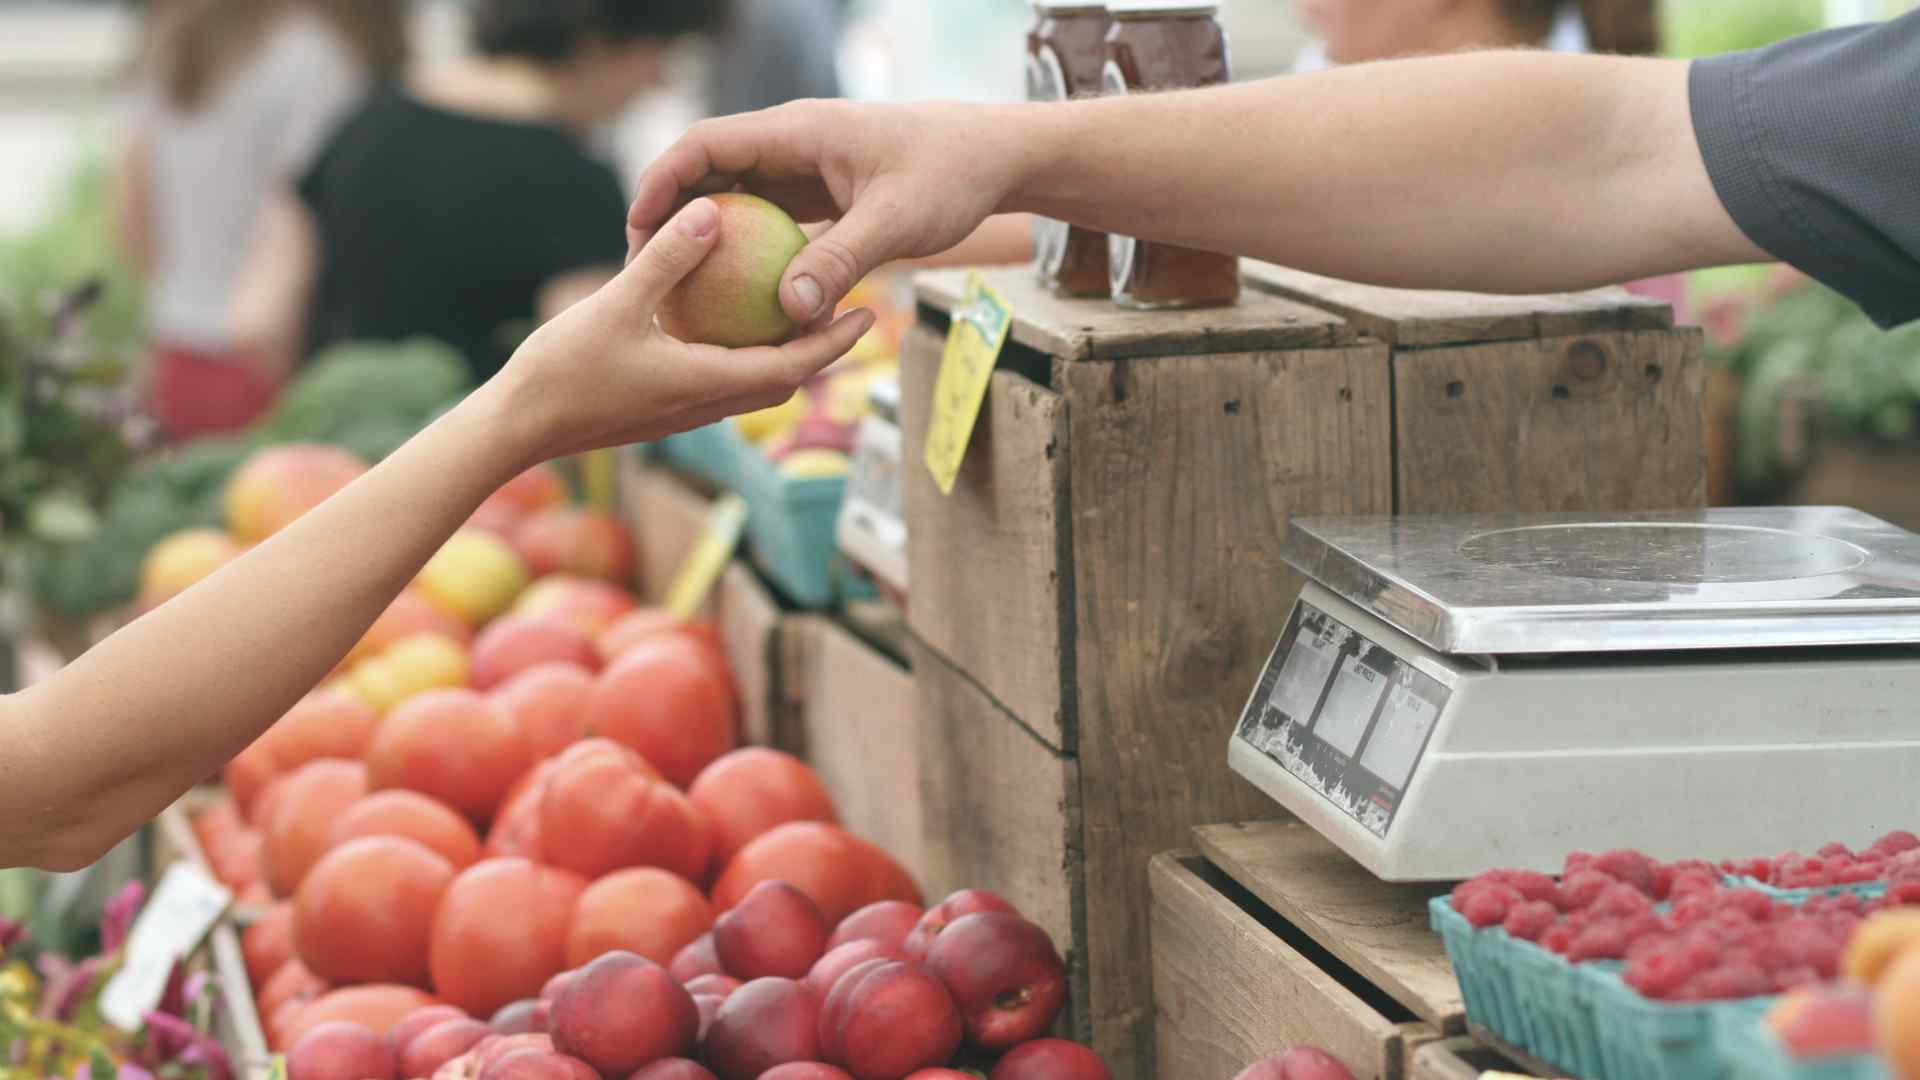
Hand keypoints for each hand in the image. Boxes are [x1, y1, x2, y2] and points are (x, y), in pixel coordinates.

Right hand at [492, 196, 875, 464]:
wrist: (516, 428)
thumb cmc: (562, 371)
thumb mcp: (616, 304)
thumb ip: (667, 259)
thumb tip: (712, 212)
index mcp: (706, 384)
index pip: (791, 367)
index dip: (834, 342)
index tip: (868, 314)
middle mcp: (704, 405)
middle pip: (782, 379)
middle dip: (821, 349)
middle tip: (851, 309)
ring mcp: (682, 411)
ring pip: (751, 384)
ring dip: (783, 354)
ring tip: (801, 312)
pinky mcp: (660, 409)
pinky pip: (718, 380)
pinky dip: (741, 355)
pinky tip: (729, 322)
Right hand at [626, 99, 1022, 325]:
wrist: (993, 157)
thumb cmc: (950, 175)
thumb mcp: (897, 221)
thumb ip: (841, 261)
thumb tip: (789, 311)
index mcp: (797, 131)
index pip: (705, 145)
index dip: (662, 182)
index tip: (637, 230)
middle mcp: (792, 145)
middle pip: (709, 171)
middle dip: (671, 215)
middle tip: (643, 270)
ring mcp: (804, 169)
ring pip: (735, 198)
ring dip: (706, 237)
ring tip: (677, 289)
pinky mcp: (819, 195)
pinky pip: (768, 221)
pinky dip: (746, 252)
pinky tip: (735, 299)